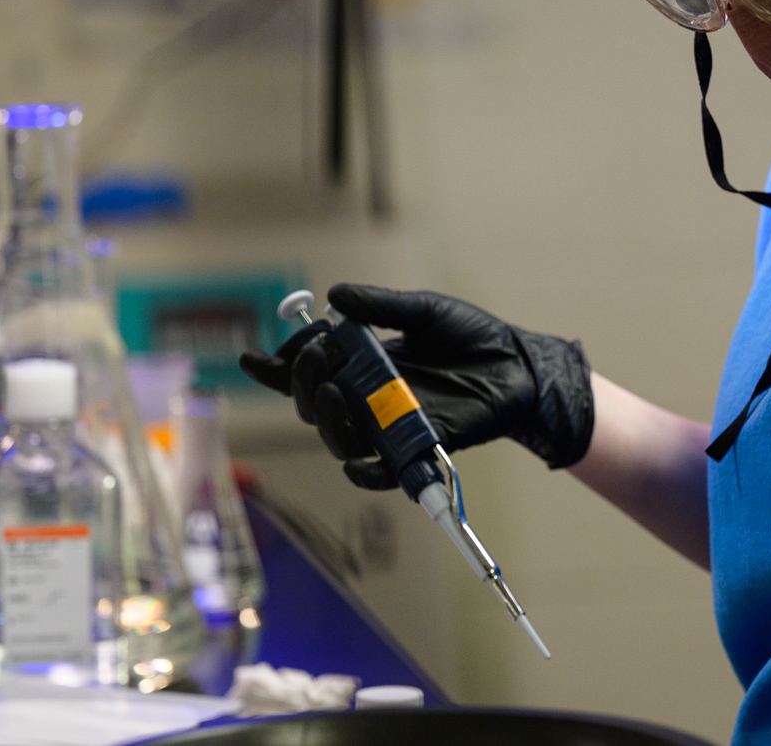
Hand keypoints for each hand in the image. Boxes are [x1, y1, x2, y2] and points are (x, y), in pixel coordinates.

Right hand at [238, 284, 593, 488]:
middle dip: (302, 383)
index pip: (308, 371)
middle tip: (317, 358)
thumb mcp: (424, 310)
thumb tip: (333, 296)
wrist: (517, 363)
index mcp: (362, 364)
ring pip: (338, 438)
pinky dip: (365, 473)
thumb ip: (381, 306)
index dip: (276, 369)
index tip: (252, 358)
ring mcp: (390, 425)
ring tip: (332, 393)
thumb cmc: (470, 337)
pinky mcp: (419, 446)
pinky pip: (383, 473)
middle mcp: (368, 398)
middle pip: (312, 405)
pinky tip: (356, 461)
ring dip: (325, 421)